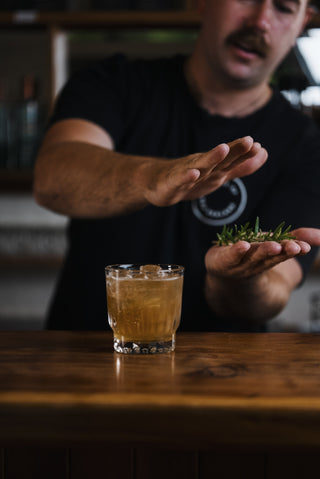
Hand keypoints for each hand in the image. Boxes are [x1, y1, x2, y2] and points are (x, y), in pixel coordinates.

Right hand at [143, 136, 267, 206]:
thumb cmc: (192, 177)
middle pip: (220, 158)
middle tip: (248, 141)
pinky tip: (194, 173)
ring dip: (212, 158)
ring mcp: (187, 174)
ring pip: (201, 166)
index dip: (245, 153)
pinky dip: (187, 177)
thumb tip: (264, 152)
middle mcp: (203, 166)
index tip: (259, 147)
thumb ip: (241, 166)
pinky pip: (180, 180)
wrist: (159, 183)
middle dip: (234, 150)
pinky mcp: (172, 184)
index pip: (232, 158)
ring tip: (223, 149)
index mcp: (215, 166)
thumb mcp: (220, 174)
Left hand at [205, 227, 319, 279]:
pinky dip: (237, 251)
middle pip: (272, 257)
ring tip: (274, 245)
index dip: (294, 249)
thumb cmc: (251, 254)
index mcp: (272, 257)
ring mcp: (241, 263)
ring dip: (265, 251)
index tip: (303, 246)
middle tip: (294, 247)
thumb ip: (298, 237)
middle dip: (283, 252)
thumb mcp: (276, 243)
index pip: (285, 253)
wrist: (222, 270)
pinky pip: (231, 256)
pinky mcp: (223, 260)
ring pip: (254, 257)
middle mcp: (258, 262)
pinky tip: (243, 245)